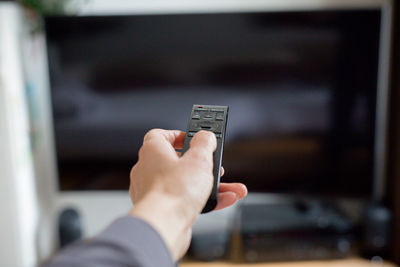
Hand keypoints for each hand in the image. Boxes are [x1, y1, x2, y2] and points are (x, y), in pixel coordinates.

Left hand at [129, 129, 246, 259]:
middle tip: (215, 165)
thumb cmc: (174, 191)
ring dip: (209, 184)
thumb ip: (204, 142)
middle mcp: (148, 169)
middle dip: (202, 164)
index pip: (161, 135)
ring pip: (184, 183)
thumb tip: (206, 136)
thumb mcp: (199, 159)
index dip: (178, 135)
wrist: (163, 226)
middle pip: (178, 161)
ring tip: (230, 188)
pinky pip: (184, 199)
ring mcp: (153, 191)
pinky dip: (203, 199)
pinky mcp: (161, 209)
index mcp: (153, 151)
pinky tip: (223, 200)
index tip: (194, 139)